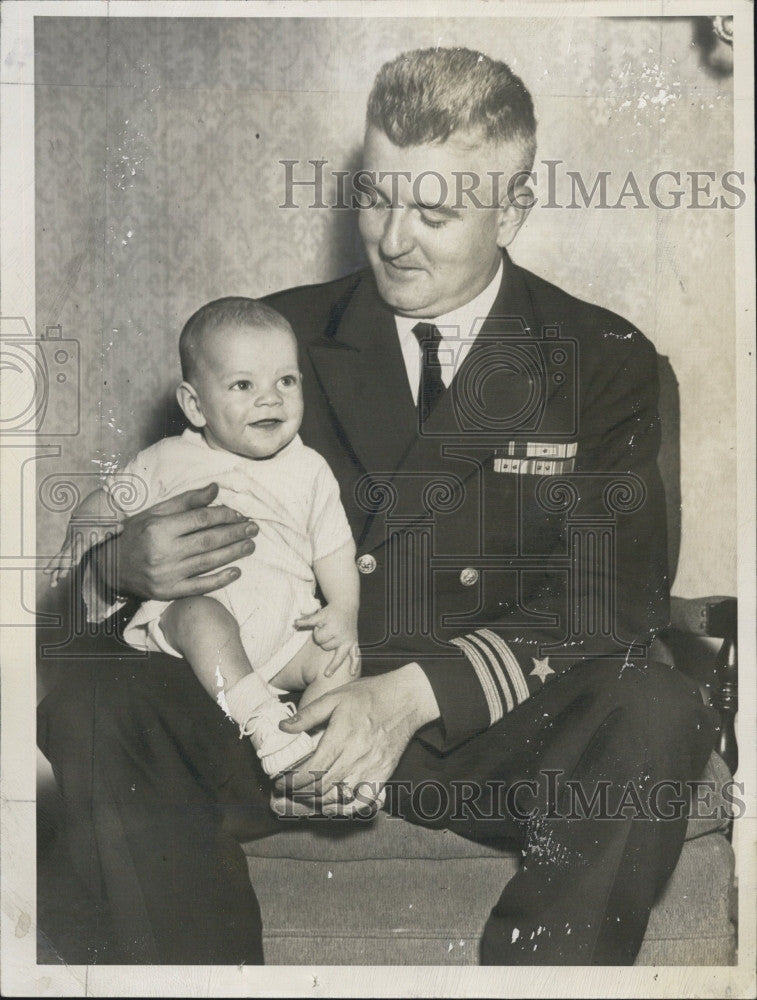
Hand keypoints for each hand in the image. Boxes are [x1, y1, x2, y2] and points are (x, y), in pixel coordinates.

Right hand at [44, 522, 118, 587]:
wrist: (84, 517)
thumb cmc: (98, 524)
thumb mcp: (106, 526)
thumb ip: (113, 529)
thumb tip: (121, 528)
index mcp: (83, 539)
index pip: (78, 549)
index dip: (75, 556)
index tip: (73, 564)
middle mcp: (73, 544)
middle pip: (66, 557)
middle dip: (62, 567)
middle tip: (60, 577)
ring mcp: (68, 548)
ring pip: (58, 560)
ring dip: (54, 572)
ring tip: (52, 585)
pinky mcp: (66, 551)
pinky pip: (57, 562)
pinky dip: (54, 571)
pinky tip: (53, 583)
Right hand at [95, 483, 258, 601]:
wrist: (111, 566)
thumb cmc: (137, 534)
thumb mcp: (156, 512)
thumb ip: (187, 501)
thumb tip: (215, 488)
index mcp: (159, 527)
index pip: (201, 519)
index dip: (224, 516)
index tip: (239, 514)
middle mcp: (163, 551)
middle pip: (208, 540)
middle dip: (234, 533)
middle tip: (253, 528)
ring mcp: (167, 574)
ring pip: (208, 562)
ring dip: (233, 553)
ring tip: (251, 545)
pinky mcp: (169, 592)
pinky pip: (200, 586)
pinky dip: (220, 579)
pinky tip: (236, 572)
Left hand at [273, 664, 439, 814]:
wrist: (406, 698)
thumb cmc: (369, 695)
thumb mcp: (334, 697)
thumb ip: (307, 715)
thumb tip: (283, 727)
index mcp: (341, 737)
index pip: (311, 771)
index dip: (293, 782)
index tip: (283, 782)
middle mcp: (356, 756)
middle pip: (322, 787)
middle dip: (302, 793)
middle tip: (291, 790)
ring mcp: (372, 768)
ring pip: (340, 798)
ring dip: (320, 801)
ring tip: (309, 796)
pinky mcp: (384, 774)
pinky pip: (364, 801)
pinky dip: (347, 807)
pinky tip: (336, 803)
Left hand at [295, 603, 359, 677]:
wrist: (346, 606)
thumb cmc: (330, 612)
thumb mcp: (319, 615)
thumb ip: (307, 621)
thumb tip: (295, 623)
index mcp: (333, 629)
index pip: (319, 639)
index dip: (318, 632)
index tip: (321, 624)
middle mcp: (342, 636)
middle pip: (326, 647)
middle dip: (325, 638)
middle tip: (329, 628)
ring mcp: (349, 641)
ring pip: (335, 654)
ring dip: (333, 645)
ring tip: (335, 635)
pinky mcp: (354, 642)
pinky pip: (355, 656)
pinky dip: (354, 665)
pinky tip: (352, 673)